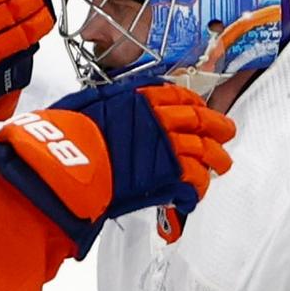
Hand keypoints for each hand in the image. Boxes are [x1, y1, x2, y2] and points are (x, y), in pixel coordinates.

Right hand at [0, 81, 234, 243]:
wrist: (62, 164)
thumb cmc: (63, 135)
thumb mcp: (82, 106)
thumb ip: (104, 104)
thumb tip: (105, 107)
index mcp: (138, 97)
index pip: (177, 95)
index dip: (194, 104)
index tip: (200, 109)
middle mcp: (157, 118)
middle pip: (199, 120)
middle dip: (217, 126)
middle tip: (227, 132)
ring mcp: (165, 146)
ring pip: (204, 150)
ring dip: (216, 159)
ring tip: (222, 166)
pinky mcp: (166, 176)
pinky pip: (193, 180)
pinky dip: (197, 188)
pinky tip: (194, 195)